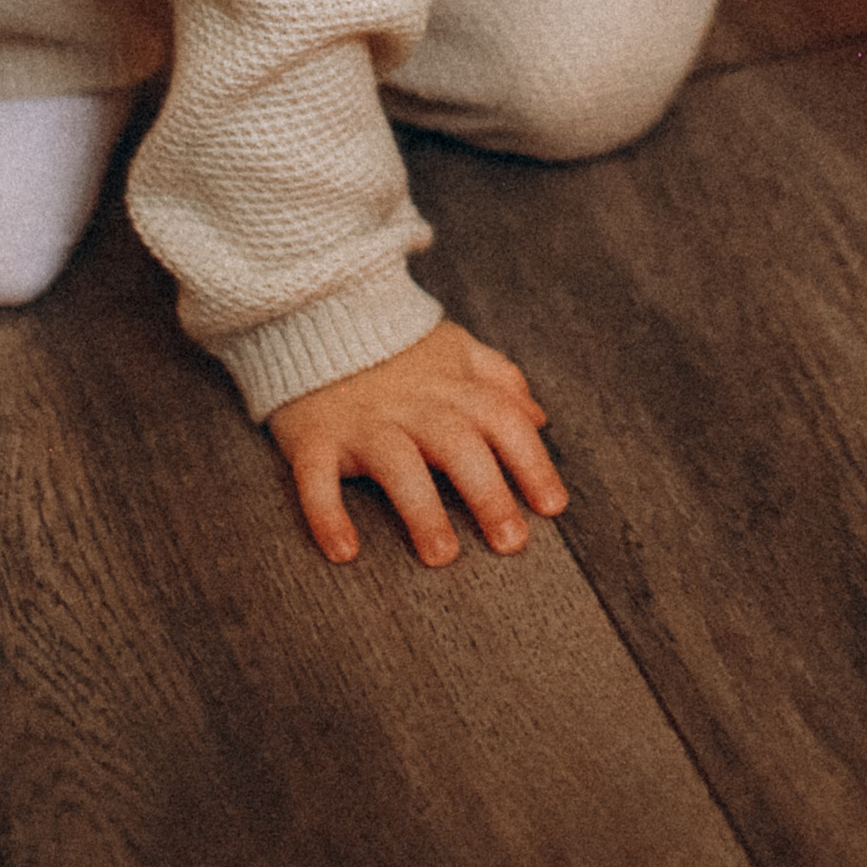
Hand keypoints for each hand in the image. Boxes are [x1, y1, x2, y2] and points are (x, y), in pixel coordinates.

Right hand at [266, 320, 567, 566]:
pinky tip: (344, 552)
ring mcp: (362, 421)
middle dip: (489, 494)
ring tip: (442, 556)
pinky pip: (317, 477)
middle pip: (458, 446)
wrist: (315, 310)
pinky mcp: (313, 436)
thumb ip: (499, 379)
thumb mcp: (455, 347)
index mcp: (451, 385)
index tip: (553, 507)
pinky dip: (327, 513)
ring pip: (397, 464)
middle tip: (511, 544)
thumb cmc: (396, 343)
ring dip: (422, 510)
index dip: (532, 462)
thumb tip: (539, 417)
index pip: (503, 420)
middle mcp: (412, 404)